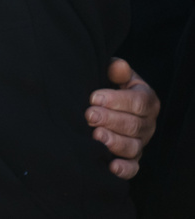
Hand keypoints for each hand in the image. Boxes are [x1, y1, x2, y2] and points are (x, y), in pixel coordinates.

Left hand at [86, 57, 158, 179]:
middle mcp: (147, 123)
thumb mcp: (112, 73)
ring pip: (133, 147)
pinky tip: (111, 167)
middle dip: (110, 120)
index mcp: (146, 99)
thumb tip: (118, 66)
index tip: (93, 98)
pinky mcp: (131, 158)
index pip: (139, 102)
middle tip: (89, 115)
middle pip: (134, 125)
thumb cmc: (107, 84)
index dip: (117, 101)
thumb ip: (115, 70)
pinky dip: (124, 169)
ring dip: (114, 143)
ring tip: (95, 136)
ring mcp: (140, 142)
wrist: (100, 102)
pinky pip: (133, 168)